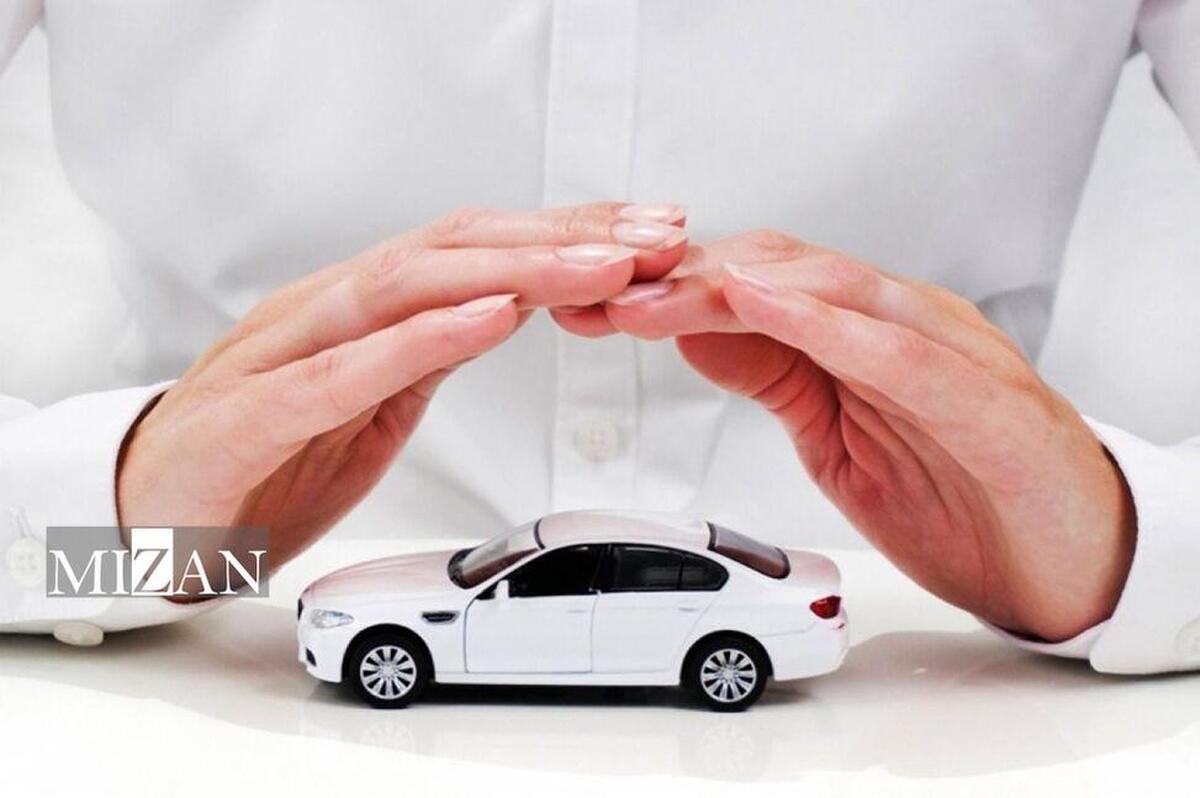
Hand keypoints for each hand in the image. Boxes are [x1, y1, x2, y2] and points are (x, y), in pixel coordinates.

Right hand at [117, 202, 687, 579]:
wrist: (143, 519)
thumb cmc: (259, 461)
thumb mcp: (368, 401)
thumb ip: (427, 350)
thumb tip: (510, 306)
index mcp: (357, 310)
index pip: (473, 249)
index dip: (563, 234)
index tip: (646, 233)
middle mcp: (323, 311)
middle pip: (454, 248)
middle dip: (561, 237)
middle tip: (650, 235)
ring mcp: (283, 352)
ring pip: (407, 287)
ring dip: (514, 271)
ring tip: (597, 265)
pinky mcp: (252, 414)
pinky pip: (348, 369)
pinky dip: (426, 339)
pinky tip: (493, 316)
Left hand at [585, 229, 1134, 640]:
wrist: (1070, 562)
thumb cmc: (959, 497)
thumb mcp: (833, 436)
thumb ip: (775, 375)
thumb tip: (696, 331)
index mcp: (865, 335)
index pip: (757, 285)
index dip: (672, 286)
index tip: (596, 297)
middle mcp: (905, 325)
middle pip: (782, 272)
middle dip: (683, 279)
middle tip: (603, 292)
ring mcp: (951, 352)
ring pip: (833, 290)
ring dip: (734, 289)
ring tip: (656, 294)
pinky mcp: (989, 401)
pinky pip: (900, 352)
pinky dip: (828, 324)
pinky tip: (767, 306)